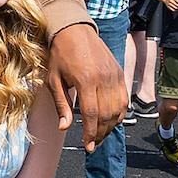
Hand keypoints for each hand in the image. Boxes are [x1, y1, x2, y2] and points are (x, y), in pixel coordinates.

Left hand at [39, 20, 127, 152]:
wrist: (75, 30)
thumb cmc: (60, 55)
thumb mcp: (54, 80)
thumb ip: (61, 105)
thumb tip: (64, 127)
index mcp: (85, 80)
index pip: (91, 114)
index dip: (90, 133)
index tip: (88, 147)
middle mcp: (103, 78)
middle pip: (107, 115)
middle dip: (101, 134)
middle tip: (94, 145)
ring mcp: (114, 75)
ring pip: (118, 109)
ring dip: (111, 126)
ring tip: (101, 136)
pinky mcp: (120, 73)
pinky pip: (124, 99)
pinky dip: (120, 113)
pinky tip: (111, 121)